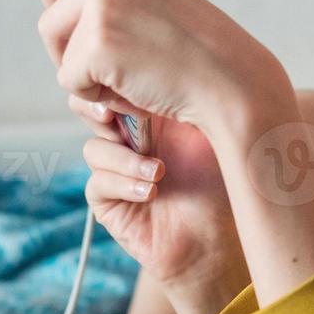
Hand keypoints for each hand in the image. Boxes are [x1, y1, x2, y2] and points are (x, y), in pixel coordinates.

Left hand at [31, 0, 290, 135]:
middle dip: (69, 50)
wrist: (231, 80)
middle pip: (48, 19)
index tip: (80, 28)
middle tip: (114, 65)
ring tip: (134, 74)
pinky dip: (99, 98)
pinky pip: (70, 83)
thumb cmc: (194, 53)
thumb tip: (54, 11)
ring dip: (86, 75)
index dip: (54, 4)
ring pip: (57, 52)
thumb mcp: (151, 2)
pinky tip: (138, 89)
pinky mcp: (98, 43)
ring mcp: (102, 4)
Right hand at [74, 97, 246, 293]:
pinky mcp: (108, 200)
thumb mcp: (209, 132)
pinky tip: (151, 192)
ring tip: (158, 172)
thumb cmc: (223, 183)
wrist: (218, 241)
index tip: (129, 85)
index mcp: (152, 112)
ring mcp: (117, 169)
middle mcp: (131, 137)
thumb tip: (157, 72)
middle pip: (90, 109)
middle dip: (101, 112)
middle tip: (116, 118)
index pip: (117, 84)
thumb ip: (180, 102)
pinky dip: (123, 184)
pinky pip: (98, 182)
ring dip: (124, 159)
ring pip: (94, 148)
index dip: (115, 81)